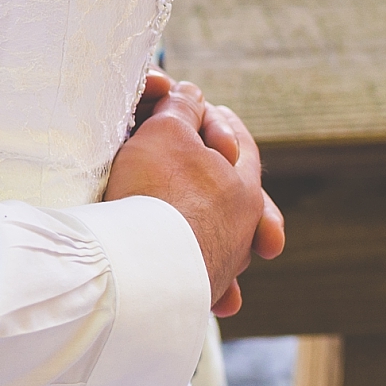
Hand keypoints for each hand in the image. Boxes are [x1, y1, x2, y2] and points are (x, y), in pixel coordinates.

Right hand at [104, 80, 275, 316]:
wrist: (140, 266)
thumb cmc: (156, 192)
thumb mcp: (166, 131)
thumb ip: (182, 108)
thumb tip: (190, 93)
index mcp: (244, 188)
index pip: (241, 147)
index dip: (222, 124)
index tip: (209, 111)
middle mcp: (243, 230)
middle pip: (234, 193)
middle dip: (217, 176)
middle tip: (208, 158)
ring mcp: (222, 264)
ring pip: (216, 234)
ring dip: (201, 221)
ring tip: (176, 211)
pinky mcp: (197, 292)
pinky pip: (195, 270)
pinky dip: (185, 261)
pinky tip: (170, 257)